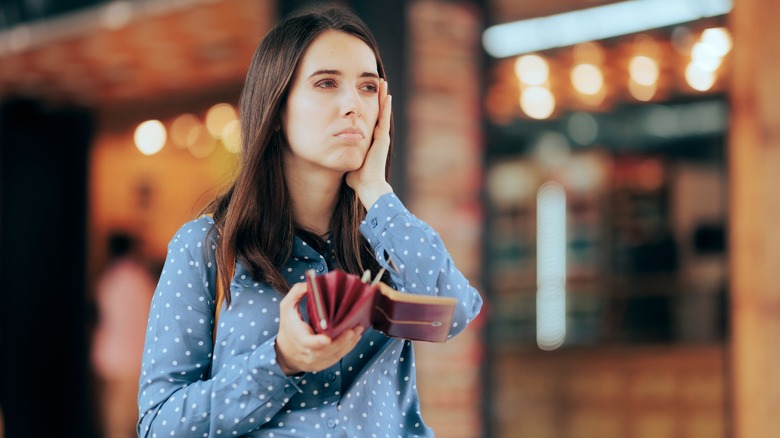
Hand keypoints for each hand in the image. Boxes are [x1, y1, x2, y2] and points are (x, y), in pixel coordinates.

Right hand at [275, 282, 363, 374]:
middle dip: (342, 341)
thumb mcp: (287, 308)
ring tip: (358, 331)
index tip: (327, 339)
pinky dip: (348, 348)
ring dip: (349, 344)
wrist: (285, 353)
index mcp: (298, 339)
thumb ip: (296, 293)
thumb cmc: (288, 327)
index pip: (308, 343)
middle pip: (327, 351)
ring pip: (335, 355)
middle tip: (354, 328)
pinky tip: (355, 338)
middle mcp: (307, 353)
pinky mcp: (324, 364)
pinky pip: (337, 358)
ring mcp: (316, 361)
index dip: (318, 342)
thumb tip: (310, 284)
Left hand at [346, 78, 392, 208]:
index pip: (369, 120)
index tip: (366, 96)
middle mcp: (376, 138)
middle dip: (376, 98)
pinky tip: (386, 95)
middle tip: (377, 84)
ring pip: (382, 112)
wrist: (367, 185)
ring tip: (383, 83)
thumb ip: (341, 155)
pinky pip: (384, 118)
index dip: (368, 108)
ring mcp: (381, 137)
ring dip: (382, 97)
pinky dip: (385, 106)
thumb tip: (331, 153)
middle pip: (377, 112)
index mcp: (369, 142)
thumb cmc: (356, 179)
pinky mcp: (382, 138)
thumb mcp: (347, 161)